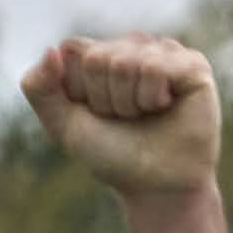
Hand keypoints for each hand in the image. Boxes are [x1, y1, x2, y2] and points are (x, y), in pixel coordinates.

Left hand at [23, 33, 222, 198]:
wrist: (155, 186)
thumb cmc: (112, 154)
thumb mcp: (62, 124)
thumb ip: (38, 87)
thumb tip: (52, 49)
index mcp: (101, 52)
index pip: (72, 49)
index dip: (79, 88)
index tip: (97, 113)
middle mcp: (132, 46)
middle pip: (98, 58)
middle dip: (106, 98)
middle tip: (126, 118)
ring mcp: (164, 52)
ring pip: (126, 62)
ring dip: (130, 102)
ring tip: (146, 115)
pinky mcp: (193, 66)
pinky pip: (155, 67)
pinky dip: (153, 97)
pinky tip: (167, 107)